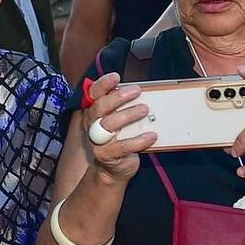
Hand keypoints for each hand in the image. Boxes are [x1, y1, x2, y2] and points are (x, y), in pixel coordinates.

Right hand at [80, 72, 155, 186]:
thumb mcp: (119, 120)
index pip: (94, 94)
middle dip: (118, 97)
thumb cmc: (119, 139)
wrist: (113, 168)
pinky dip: (139, 140)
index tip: (116, 77)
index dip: (103, 84)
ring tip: (144, 109)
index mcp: (95, 112)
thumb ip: (123, 106)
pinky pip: (123, 146)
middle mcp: (93, 124)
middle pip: (101, 107)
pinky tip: (151, 135)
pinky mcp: (107, 154)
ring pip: (110, 124)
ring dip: (128, 114)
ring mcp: (99, 140)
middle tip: (136, 91)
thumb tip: (141, 91)